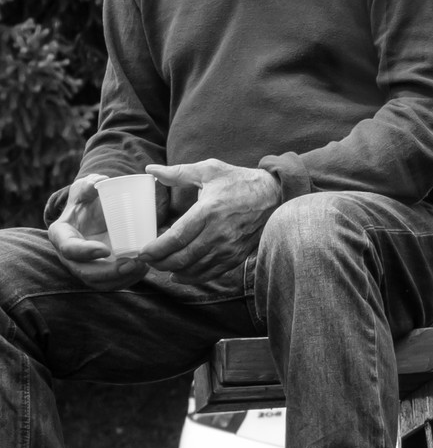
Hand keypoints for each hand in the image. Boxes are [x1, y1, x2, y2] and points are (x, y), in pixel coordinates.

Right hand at [46, 174, 150, 291]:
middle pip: (84, 272)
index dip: (84, 252)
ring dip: (121, 278)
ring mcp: (85, 265)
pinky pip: (111, 282)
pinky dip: (127, 280)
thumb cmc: (89, 198)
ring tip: (142, 266)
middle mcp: (71, 255)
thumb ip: (89, 185)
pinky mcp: (100, 270)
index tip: (105, 249)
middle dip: (107, 272)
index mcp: (62, 234)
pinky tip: (143, 270)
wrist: (96, 209)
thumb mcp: (86, 189)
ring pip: (99, 282)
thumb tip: (100, 182)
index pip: (69, 248)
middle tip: (131, 263)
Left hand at [140, 160, 280, 283]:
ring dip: (174, 271)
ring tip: (162, 266)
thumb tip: (151, 169)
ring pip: (194, 269)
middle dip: (160, 263)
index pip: (176, 238)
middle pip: (182, 258)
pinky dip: (193, 277)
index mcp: (208, 211)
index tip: (142, 252)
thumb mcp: (210, 170)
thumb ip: (178, 172)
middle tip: (148, 260)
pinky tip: (181, 274)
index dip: (155, 249)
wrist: (275, 195)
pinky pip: (211, 273)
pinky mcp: (237, 255)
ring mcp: (229, 247)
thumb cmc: (240, 181)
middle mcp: (218, 232)